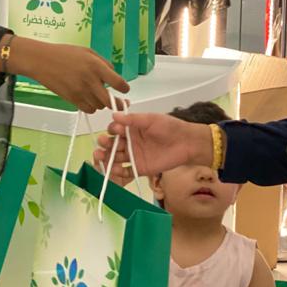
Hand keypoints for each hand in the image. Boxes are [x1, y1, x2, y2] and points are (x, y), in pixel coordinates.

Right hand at [1, 38, 128, 113]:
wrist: (41, 60)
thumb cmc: (64, 53)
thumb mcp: (88, 52)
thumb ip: (103, 63)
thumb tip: (114, 76)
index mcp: (96, 66)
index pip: (118, 83)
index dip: (124, 89)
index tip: (125, 90)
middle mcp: (90, 80)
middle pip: (110, 101)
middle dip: (116, 103)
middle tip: (118, 102)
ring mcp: (80, 92)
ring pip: (99, 106)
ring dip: (101, 103)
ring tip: (96, 95)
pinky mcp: (71, 99)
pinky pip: (88, 109)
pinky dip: (90, 107)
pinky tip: (87, 99)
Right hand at [92, 112, 212, 179]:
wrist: (186, 143)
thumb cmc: (169, 127)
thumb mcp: (151, 119)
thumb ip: (133, 119)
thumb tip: (114, 114)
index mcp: (131, 129)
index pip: (115, 130)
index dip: (112, 130)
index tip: (115, 130)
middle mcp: (130, 143)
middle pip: (112, 145)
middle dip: (105, 144)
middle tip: (102, 144)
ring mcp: (133, 156)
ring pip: (115, 158)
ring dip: (106, 158)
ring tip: (100, 158)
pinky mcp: (139, 168)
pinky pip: (125, 172)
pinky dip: (118, 172)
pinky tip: (114, 170)